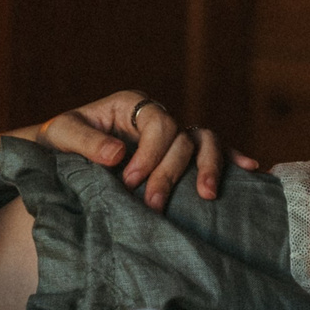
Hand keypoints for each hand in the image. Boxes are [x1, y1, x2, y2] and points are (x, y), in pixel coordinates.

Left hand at [19, 90, 257, 210]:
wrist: (59, 154)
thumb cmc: (59, 142)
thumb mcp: (63, 135)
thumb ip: (86, 143)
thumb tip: (118, 154)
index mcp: (132, 105)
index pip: (159, 123)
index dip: (150, 154)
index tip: (128, 182)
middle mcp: (157, 116)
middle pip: (181, 139)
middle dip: (170, 173)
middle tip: (152, 204)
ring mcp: (171, 134)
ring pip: (204, 142)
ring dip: (210, 167)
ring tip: (208, 196)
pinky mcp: (178, 154)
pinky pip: (211, 151)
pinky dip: (230, 158)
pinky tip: (250, 169)